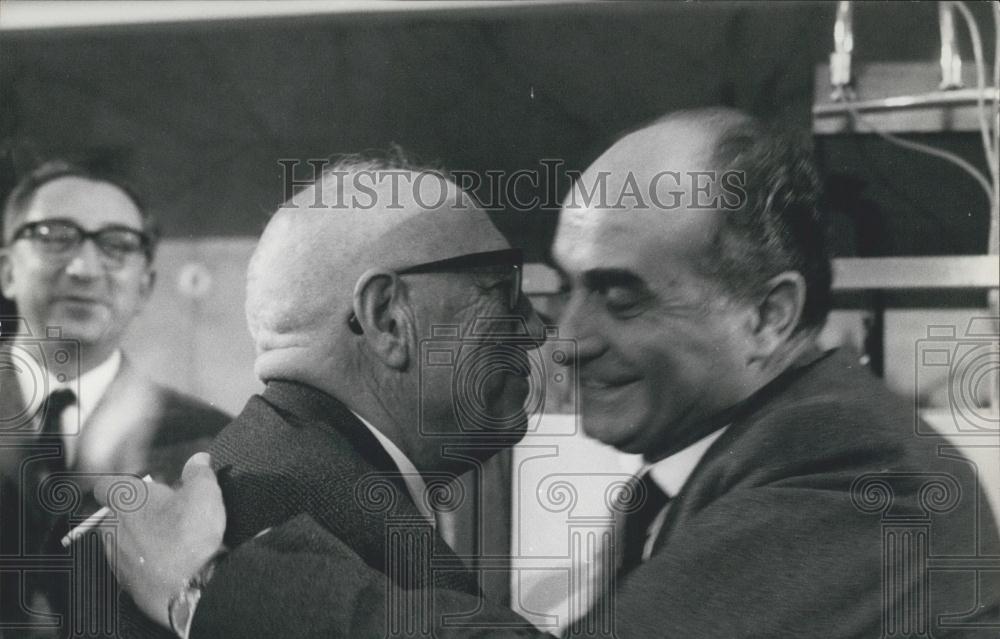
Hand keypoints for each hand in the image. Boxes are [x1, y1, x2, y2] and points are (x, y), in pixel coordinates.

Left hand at [94, 452, 225, 628]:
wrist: (187, 589)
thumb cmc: (190, 536)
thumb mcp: (204, 494)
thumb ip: (199, 473)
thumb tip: (199, 459)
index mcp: (125, 501)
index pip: (106, 486)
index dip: (123, 485)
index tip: (144, 487)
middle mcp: (112, 528)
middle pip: (114, 514)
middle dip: (134, 513)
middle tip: (165, 513)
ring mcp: (116, 558)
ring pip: (121, 541)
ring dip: (139, 538)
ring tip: (170, 540)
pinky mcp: (125, 583)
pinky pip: (131, 566)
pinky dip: (145, 562)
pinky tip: (170, 562)